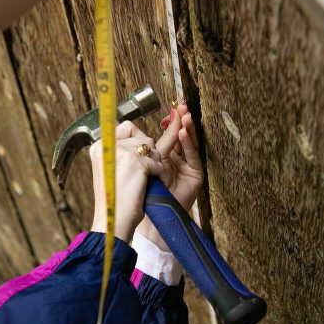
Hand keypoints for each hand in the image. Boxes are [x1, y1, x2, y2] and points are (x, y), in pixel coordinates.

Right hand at [89, 121, 164, 241]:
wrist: (113, 221)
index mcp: (99, 147)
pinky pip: (157, 162)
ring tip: (142, 182)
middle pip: (142, 138)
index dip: (138, 142)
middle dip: (148, 156)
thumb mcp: (111, 172)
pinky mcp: (136, 161)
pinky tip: (148, 186)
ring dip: (154, 165)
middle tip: (141, 176)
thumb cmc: (114, 201)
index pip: (127, 127)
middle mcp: (108, 146)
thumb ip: (120, 154)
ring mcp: (122, 152)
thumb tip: (140, 141)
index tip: (140, 160)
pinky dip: (158, 175)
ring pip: (152, 148)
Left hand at [136, 104, 203, 250]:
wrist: (144, 217)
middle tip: (180, 106)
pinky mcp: (195, 176)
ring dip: (186, 128)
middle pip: (178, 137)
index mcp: (159, 159)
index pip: (166, 136)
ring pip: (187, 143)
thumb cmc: (136, 196)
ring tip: (184, 115)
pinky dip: (188, 144)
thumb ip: (135, 150)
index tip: (167, 111)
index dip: (168, 123)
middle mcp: (174, 162)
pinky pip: (192, 156)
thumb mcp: (134, 167)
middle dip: (179, 120)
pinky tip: (183, 133)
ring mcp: (185, 169)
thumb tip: (128, 126)